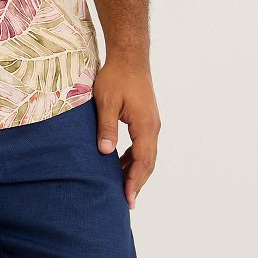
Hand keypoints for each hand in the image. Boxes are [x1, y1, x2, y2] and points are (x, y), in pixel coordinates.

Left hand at [92, 57, 160, 209]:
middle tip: (127, 201)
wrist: (130, 56)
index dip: (135, 181)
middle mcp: (153, 127)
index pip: (142, 161)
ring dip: (136, 170)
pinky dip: (134, 157)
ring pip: (146, 154)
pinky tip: (120, 162)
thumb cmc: (117, 76)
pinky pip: (142, 144)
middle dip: (137, 182)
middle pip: (148, 162)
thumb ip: (107, 127)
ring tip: (122, 187)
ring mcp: (151, 122)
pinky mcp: (146, 118)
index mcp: (145, 125)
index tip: (128, 199)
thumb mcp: (106, 101)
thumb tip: (105, 153)